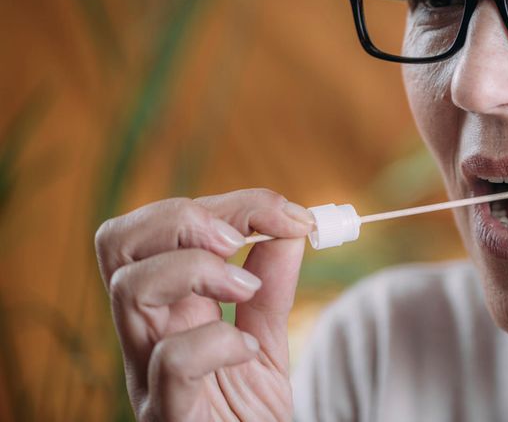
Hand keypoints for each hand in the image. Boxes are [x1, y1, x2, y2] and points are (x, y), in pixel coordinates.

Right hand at [95, 188, 315, 420]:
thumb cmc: (248, 413)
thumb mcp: (268, 340)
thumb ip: (273, 286)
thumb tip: (291, 226)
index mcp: (170, 307)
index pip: (163, 228)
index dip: (227, 203)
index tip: (290, 213)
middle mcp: (148, 334)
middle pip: (121, 243)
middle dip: (182, 216)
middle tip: (241, 236)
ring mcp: (149, 375)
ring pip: (130, 289)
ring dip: (198, 268)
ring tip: (245, 291)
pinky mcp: (168, 416)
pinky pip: (171, 363)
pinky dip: (215, 341)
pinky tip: (248, 351)